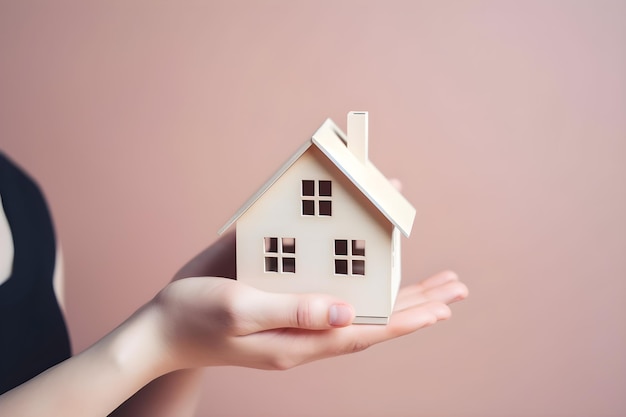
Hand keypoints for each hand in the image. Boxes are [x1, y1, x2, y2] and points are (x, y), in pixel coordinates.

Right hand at [148, 233, 467, 371]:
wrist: (163, 331)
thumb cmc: (194, 316)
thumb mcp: (240, 308)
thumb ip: (293, 310)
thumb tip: (348, 314)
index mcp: (297, 342)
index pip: (365, 332)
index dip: (405, 319)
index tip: (442, 307)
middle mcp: (304, 339)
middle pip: (373, 326)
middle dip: (415, 307)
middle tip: (454, 291)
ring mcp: (296, 330)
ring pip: (360, 318)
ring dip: (397, 303)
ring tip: (431, 291)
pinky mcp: (286, 317)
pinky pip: (337, 311)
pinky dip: (366, 299)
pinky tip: (376, 292)